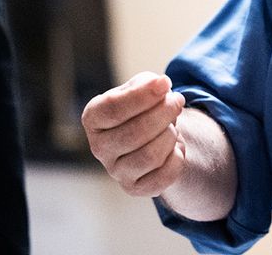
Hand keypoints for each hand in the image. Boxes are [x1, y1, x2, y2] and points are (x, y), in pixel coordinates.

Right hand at [82, 71, 186, 196]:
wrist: (153, 134)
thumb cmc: (144, 106)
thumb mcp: (142, 86)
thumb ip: (148, 83)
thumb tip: (161, 85)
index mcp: (94, 118)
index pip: (113, 109)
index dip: (142, 95)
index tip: (165, 83)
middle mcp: (99, 147)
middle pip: (135, 133)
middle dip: (164, 113)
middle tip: (177, 101)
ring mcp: (116, 171)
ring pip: (150, 156)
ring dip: (170, 135)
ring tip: (172, 126)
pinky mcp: (135, 188)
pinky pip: (164, 176)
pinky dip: (177, 157)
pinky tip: (174, 148)